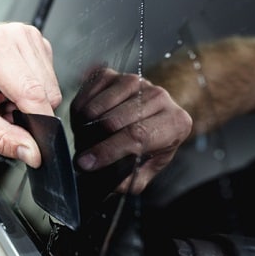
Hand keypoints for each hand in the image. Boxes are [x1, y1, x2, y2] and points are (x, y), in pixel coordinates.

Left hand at [0, 23, 60, 167]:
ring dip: (28, 102)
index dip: (38, 125)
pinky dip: (30, 91)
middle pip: (47, 94)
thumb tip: (32, 154)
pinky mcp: (38, 43)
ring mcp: (30, 37)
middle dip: (27, 113)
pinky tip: (8, 87)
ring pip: (51, 89)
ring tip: (1, 97)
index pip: (32, 93)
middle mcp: (17, 36)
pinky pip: (48, 80)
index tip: (35, 147)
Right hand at [71, 67, 191, 193]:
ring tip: (86, 139)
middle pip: (113, 121)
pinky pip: (87, 93)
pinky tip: (85, 122)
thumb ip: (131, 179)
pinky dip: (79, 111)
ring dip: (84, 127)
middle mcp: (159, 96)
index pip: (137, 136)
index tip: (85, 163)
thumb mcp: (148, 167)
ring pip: (97, 106)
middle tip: (83, 156)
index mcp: (175, 123)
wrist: (154, 113)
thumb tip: (108, 181)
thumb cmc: (152, 143)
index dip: (107, 151)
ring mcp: (135, 81)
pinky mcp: (114, 74)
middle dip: (91, 142)